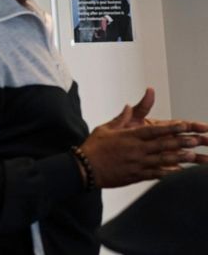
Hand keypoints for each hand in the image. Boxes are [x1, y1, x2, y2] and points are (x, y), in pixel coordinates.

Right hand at [80, 88, 207, 187]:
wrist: (84, 169)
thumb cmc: (93, 147)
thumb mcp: (105, 129)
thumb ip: (120, 118)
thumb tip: (128, 106)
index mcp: (129, 137)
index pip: (154, 131)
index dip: (171, 128)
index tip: (185, 125)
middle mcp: (135, 150)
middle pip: (162, 145)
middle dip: (180, 142)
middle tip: (196, 140)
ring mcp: (137, 164)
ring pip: (162, 160)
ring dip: (179, 158)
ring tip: (193, 155)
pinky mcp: (135, 175)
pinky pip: (155, 174)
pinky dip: (168, 173)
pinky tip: (179, 172)